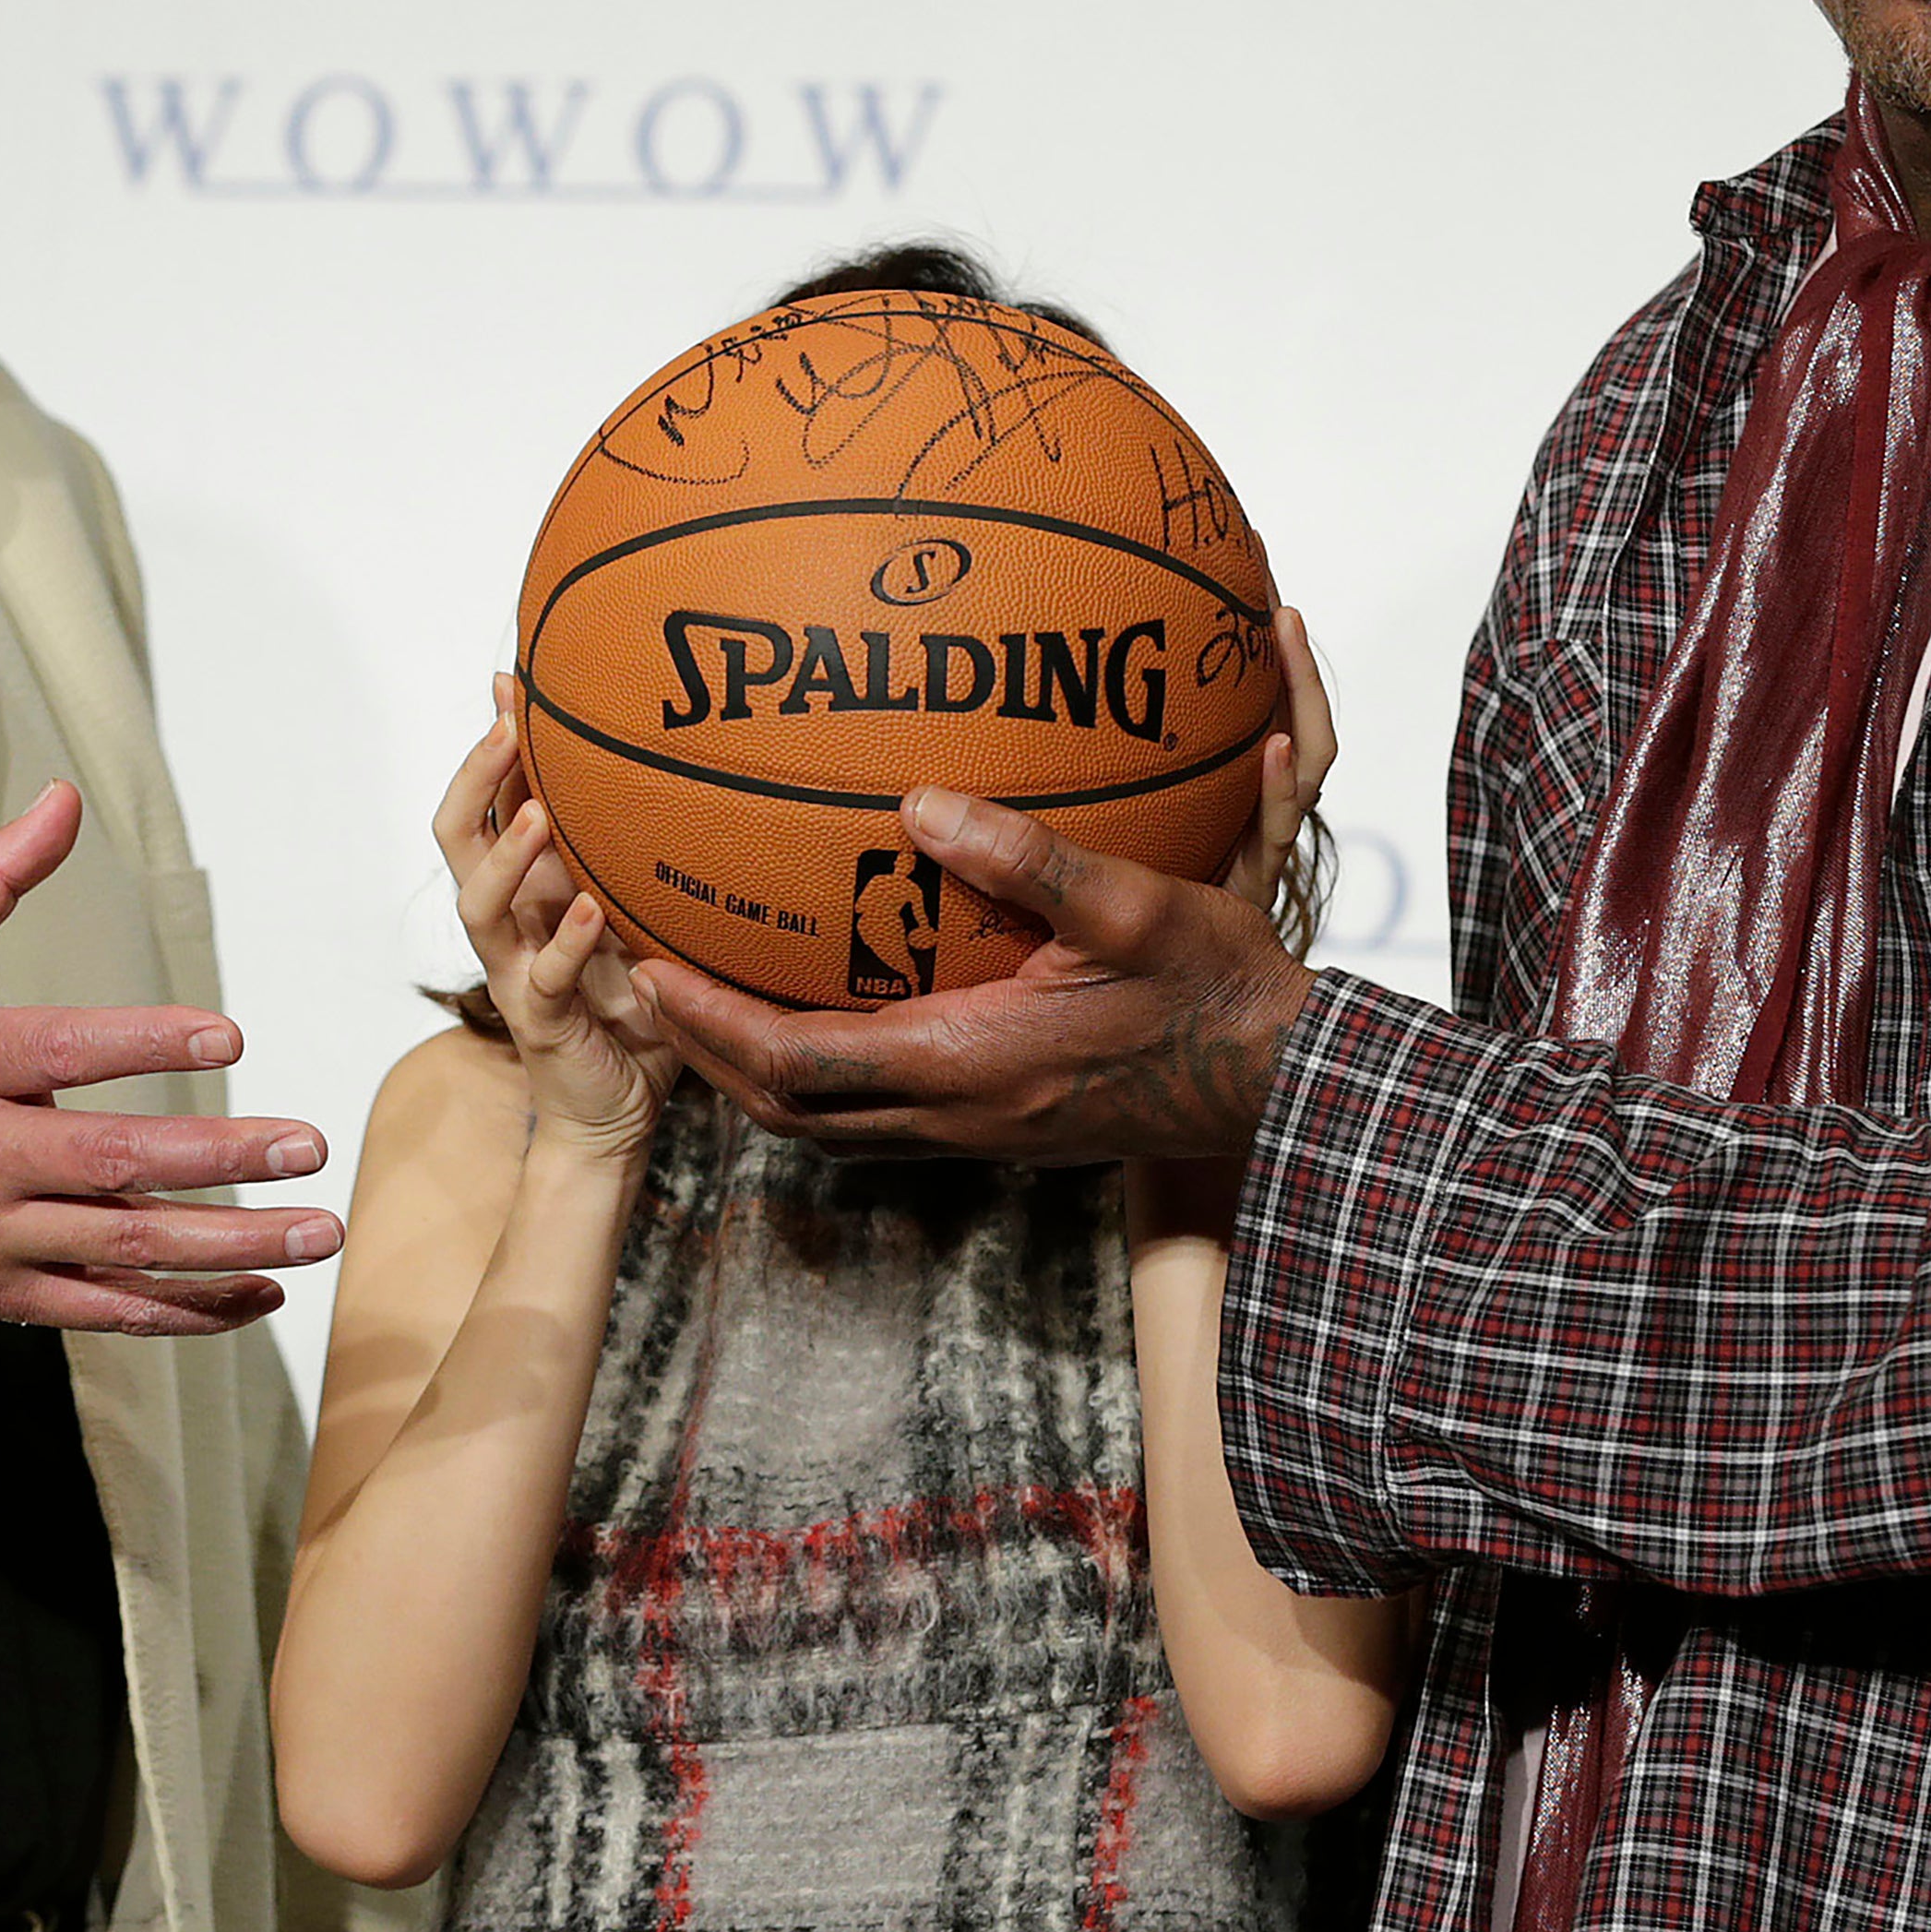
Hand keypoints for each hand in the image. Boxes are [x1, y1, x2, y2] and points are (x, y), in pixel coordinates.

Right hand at [0, 781, 338, 1333]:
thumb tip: (63, 801)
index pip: (61, 1051)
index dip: (147, 1043)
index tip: (230, 1036)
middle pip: (114, 1160)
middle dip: (224, 1158)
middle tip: (310, 1146)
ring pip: (121, 1247)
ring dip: (229, 1243)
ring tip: (318, 1230)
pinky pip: (99, 1312)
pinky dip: (182, 1308)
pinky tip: (254, 1290)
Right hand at [435, 681, 681, 1155]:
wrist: (619, 1109)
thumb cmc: (637, 1002)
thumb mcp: (645, 914)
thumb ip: (645, 860)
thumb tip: (695, 782)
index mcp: (528, 885)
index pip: (492, 799)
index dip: (492, 741)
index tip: (509, 680)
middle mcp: (509, 919)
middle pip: (458, 836)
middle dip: (476, 777)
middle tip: (504, 725)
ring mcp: (516, 970)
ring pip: (479, 904)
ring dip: (505, 855)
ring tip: (536, 815)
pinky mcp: (541, 1020)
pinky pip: (545, 977)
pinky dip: (566, 940)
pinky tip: (592, 909)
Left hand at [631, 608, 1332, 1162]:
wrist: (1283, 1087)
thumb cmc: (1217, 993)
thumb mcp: (1133, 905)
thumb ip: (1024, 856)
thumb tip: (917, 801)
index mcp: (967, 1065)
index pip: (798, 1062)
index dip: (710, 1022)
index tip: (647, 967)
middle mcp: (956, 1114)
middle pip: (789, 1109)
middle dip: (706, 1053)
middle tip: (650, 982)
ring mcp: (979, 1130)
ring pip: (830, 1123)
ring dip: (759, 1071)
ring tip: (712, 1001)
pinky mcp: (1004, 1125)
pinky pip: (880, 1113)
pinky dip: (824, 1071)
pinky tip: (830, 1009)